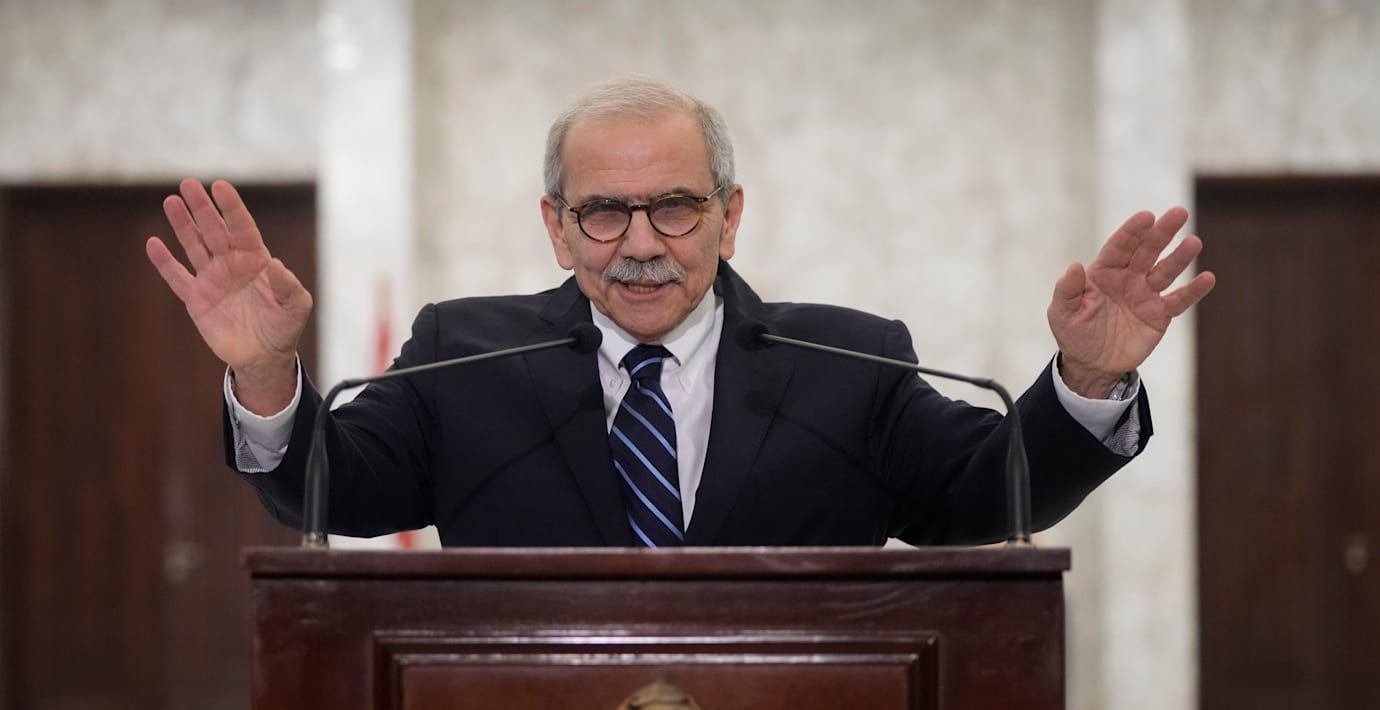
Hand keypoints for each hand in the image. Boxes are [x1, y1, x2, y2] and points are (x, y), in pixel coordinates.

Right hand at [145, 178, 311, 412]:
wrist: (265, 357)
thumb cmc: (284, 327)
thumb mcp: (297, 306)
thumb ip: (288, 286)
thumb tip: (275, 265)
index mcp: (256, 260)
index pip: (242, 227)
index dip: (231, 207)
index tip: (220, 185)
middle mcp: (232, 264)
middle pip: (214, 230)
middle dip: (202, 208)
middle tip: (188, 184)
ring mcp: (212, 279)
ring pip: (194, 246)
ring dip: (183, 225)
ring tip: (171, 201)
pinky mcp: (197, 299)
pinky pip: (177, 277)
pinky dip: (165, 262)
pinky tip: (153, 244)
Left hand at [1048, 207, 1215, 397]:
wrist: (1091, 365)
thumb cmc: (1073, 333)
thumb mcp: (1062, 313)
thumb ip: (1068, 290)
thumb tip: (1074, 266)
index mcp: (1103, 272)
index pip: (1119, 246)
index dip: (1132, 231)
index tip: (1147, 216)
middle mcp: (1128, 278)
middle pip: (1147, 251)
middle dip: (1162, 232)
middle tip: (1179, 213)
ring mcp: (1145, 295)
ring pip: (1165, 271)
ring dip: (1180, 257)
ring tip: (1194, 242)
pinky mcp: (1159, 315)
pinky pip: (1178, 300)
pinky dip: (1193, 291)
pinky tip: (1207, 278)